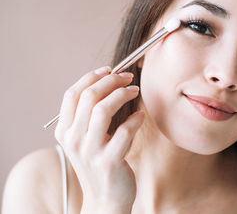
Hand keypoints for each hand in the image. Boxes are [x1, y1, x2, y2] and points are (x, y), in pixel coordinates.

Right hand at [54, 66, 143, 212]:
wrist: (106, 198)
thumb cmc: (100, 161)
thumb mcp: (86, 138)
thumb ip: (90, 114)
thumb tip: (110, 80)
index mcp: (65, 130)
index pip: (72, 93)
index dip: (92, 77)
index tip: (110, 69)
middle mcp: (73, 139)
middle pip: (88, 96)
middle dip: (111, 80)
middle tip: (128, 77)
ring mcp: (90, 151)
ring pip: (102, 110)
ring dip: (122, 94)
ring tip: (135, 90)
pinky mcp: (109, 161)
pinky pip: (124, 131)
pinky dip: (135, 119)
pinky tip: (140, 115)